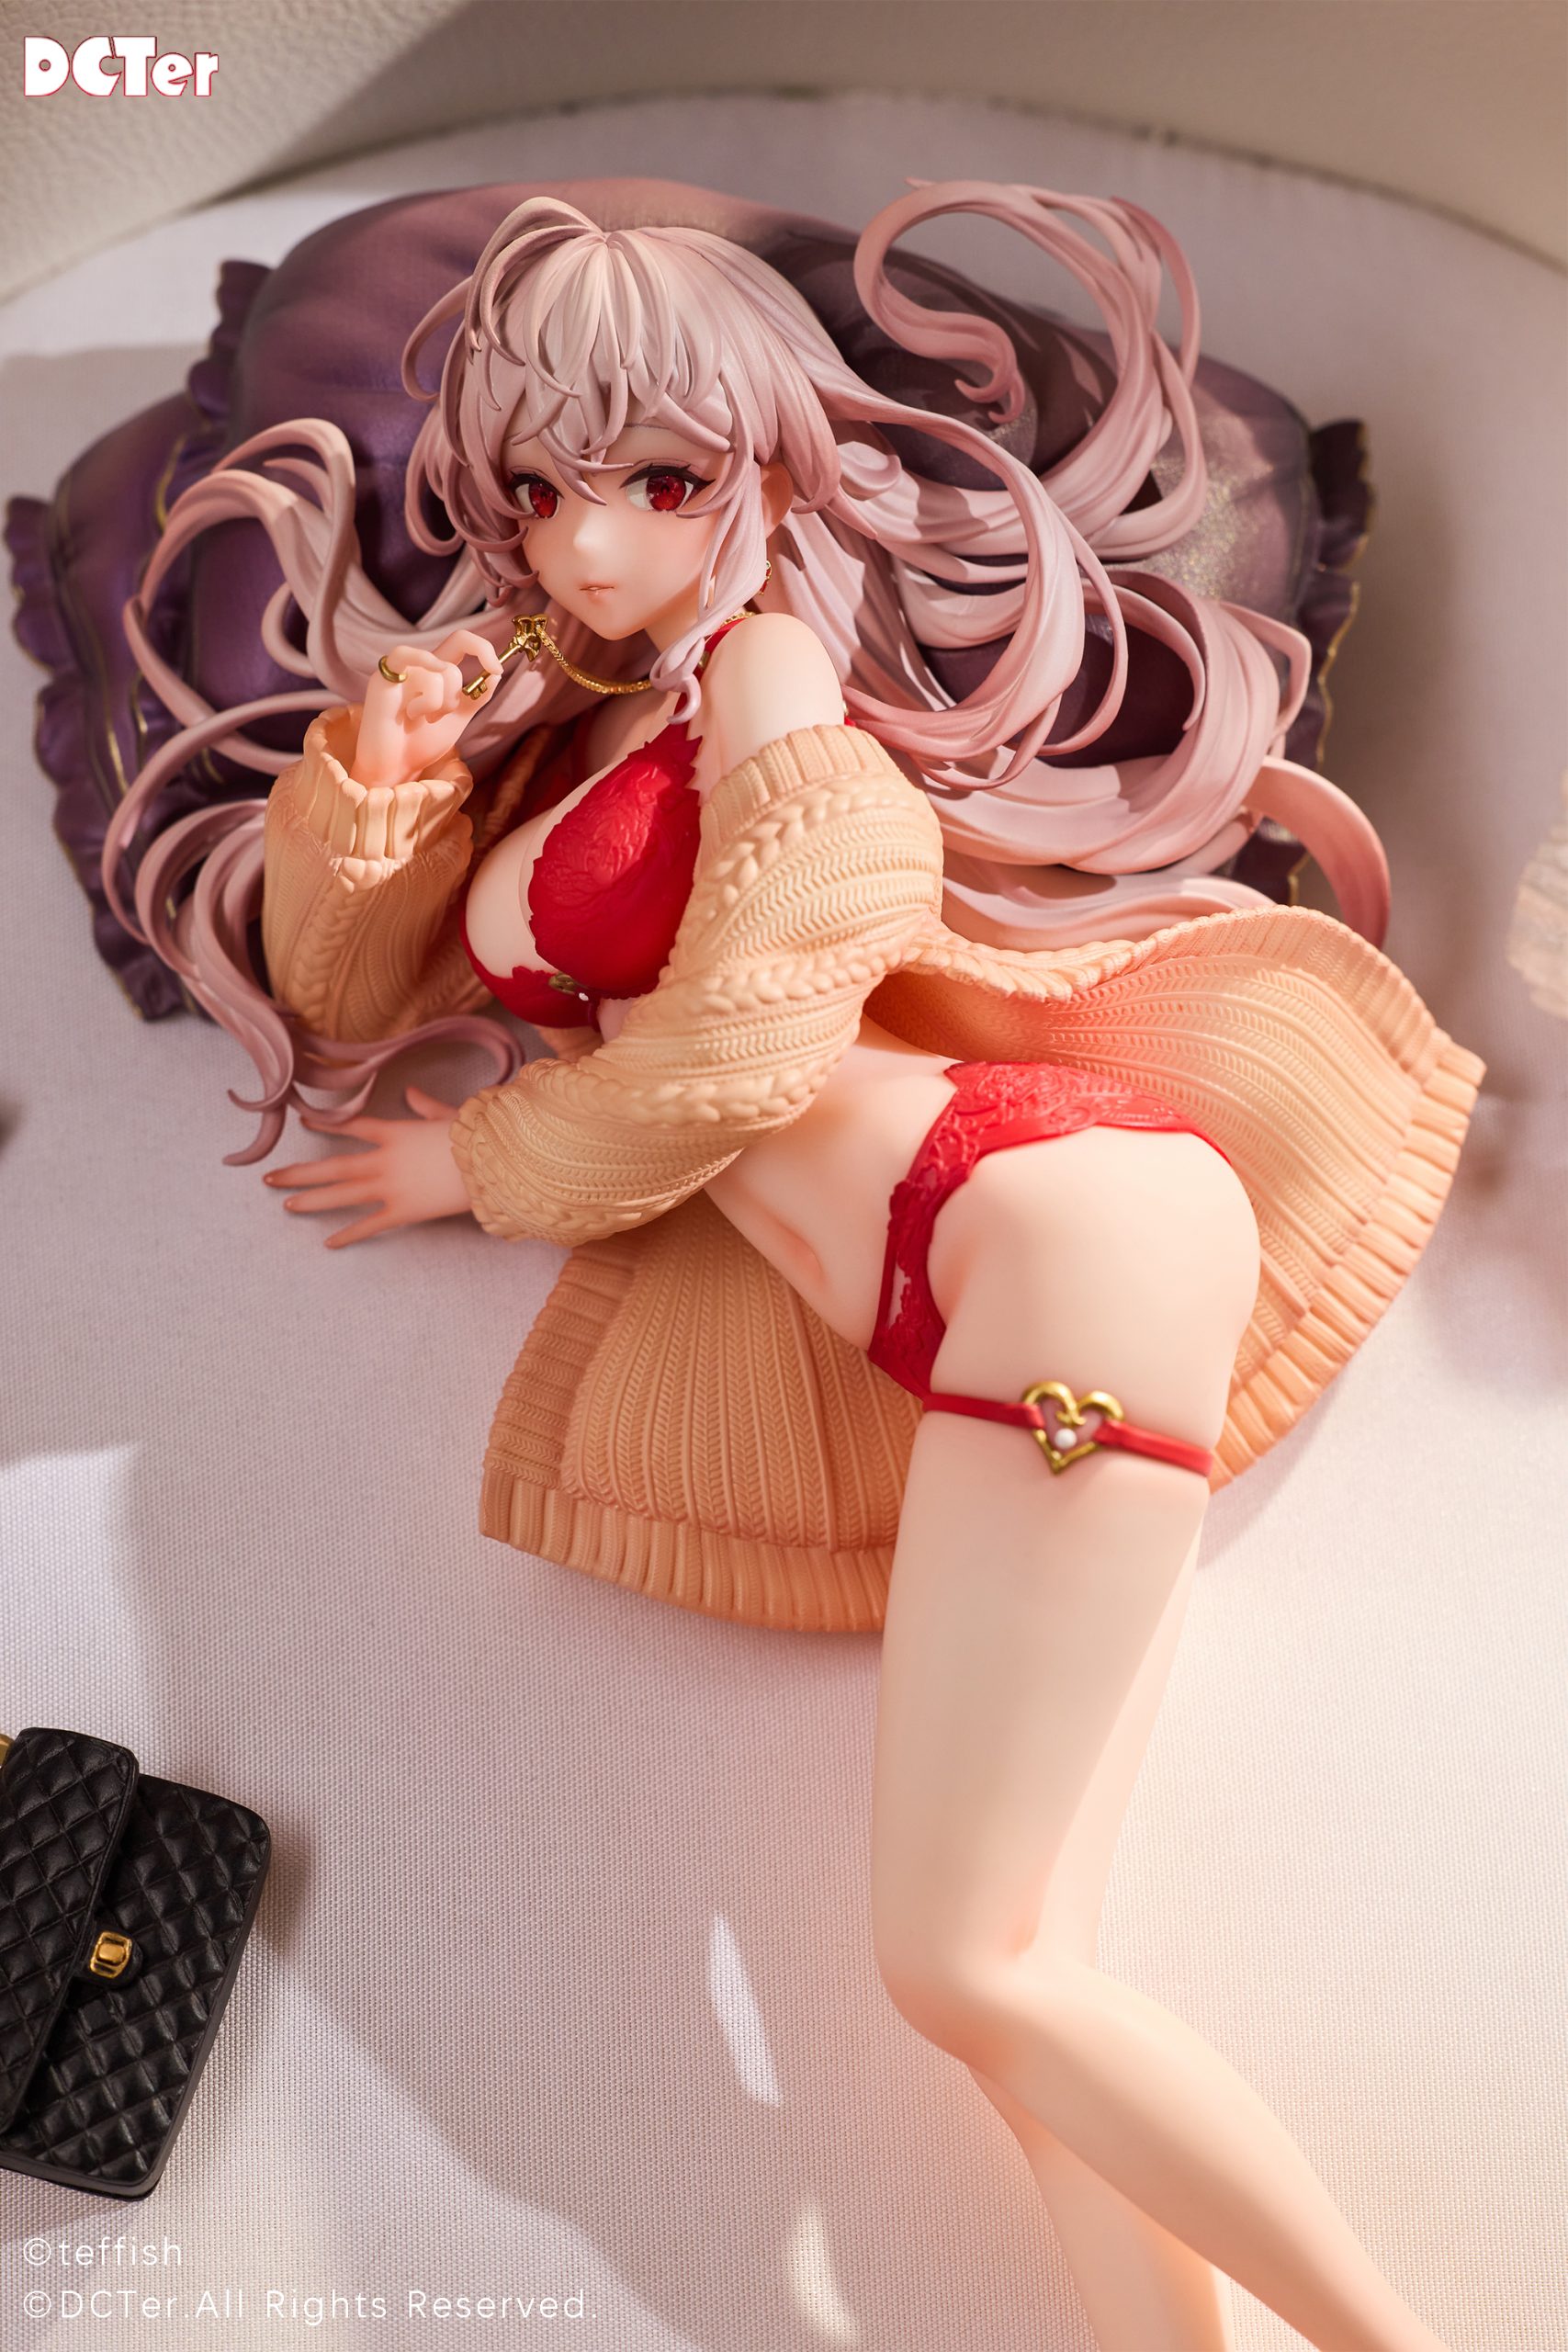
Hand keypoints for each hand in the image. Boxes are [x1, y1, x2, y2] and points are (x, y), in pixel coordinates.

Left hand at [263, 1087, 472, 1245]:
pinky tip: (328, 1243)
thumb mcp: (450, 1115)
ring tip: (286, 1204)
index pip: (352, 1126)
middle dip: (299, 1172)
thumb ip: (426, 1106)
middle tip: (269, 1177)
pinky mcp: (403, 1211)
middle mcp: (383, 1160)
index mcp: (395, 1132)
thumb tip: (413, 1094)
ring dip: (312, 1199)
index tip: (302, 1124)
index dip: (325, 1125)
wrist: (490, 1163)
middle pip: (333, 1166)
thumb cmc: (475, 1137)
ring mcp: (390, 1187)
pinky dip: (349, 1235)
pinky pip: (370, 1225)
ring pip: (342, 1193)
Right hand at [353, 628, 502, 788]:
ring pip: (436, 674)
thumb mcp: (458, 719)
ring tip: (417, 719)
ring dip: (435, 706)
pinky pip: (404, 655)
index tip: (497, 670)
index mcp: (436, 672)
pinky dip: (421, 665)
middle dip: (453, 699)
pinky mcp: (382, 679)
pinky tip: (420, 688)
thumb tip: (496, 674)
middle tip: (436, 719)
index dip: (483, 649)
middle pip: (451, 667)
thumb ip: (475, 697)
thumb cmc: (420, 744)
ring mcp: (400, 672)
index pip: (461, 642)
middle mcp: (418, 667)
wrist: (395, 769)